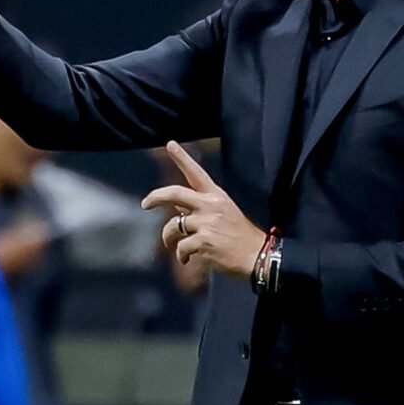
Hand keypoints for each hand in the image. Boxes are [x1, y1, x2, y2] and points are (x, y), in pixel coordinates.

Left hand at [141, 141, 264, 279]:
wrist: (258, 255)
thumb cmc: (241, 236)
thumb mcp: (224, 213)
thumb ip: (199, 207)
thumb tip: (176, 206)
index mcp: (217, 196)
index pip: (197, 173)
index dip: (182, 158)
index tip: (170, 144)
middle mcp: (210, 206)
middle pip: (175, 193)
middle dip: (156, 197)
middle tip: (145, 203)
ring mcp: (207, 223)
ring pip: (173, 226)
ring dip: (168, 238)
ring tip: (171, 245)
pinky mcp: (204, 242)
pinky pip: (181, 248)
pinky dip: (181, 256)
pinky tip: (187, 260)